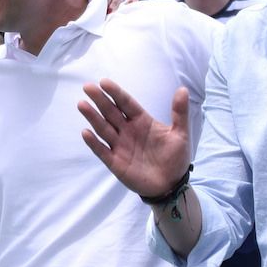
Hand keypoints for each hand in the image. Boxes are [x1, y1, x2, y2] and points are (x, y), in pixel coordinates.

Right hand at [79, 79, 191, 195]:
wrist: (172, 185)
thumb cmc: (175, 157)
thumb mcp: (180, 133)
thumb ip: (179, 112)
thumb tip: (183, 89)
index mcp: (141, 121)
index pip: (126, 103)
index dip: (116, 93)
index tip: (104, 82)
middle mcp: (127, 130)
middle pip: (111, 112)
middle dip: (100, 100)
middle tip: (88, 87)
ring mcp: (120, 146)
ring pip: (103, 128)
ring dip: (93, 117)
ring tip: (82, 104)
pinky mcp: (115, 162)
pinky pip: (102, 151)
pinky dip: (93, 142)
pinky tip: (86, 132)